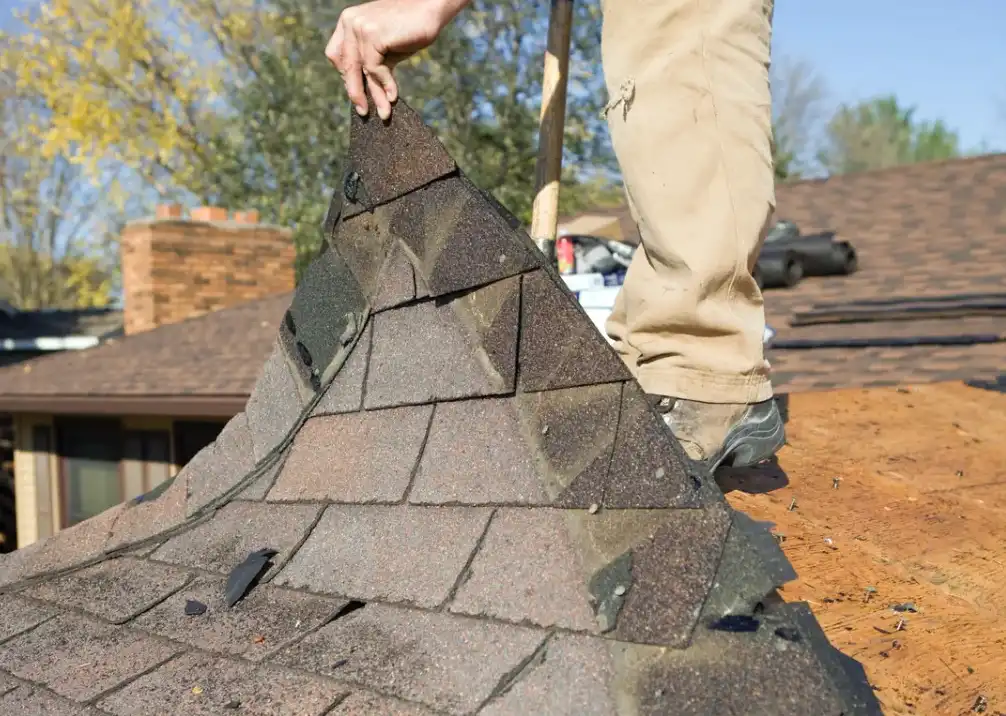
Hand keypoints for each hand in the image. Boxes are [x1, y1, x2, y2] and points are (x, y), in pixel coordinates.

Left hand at [326, 0, 469, 119]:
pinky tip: (394, 96)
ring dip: (374, 95)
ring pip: (361, 70)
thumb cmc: (411, 28)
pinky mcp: (372, 36)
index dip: (346, 76)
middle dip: (355, 91)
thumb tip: (367, 93)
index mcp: (349, 22)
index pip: (337, 55)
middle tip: (363, 112)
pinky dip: (385, 84)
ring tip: (384, 112)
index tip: (357, 93)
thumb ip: (373, 63)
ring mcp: (359, 27)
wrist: (431, 8)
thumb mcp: (386, 48)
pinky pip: (374, 69)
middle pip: (345, 65)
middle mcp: (350, 22)